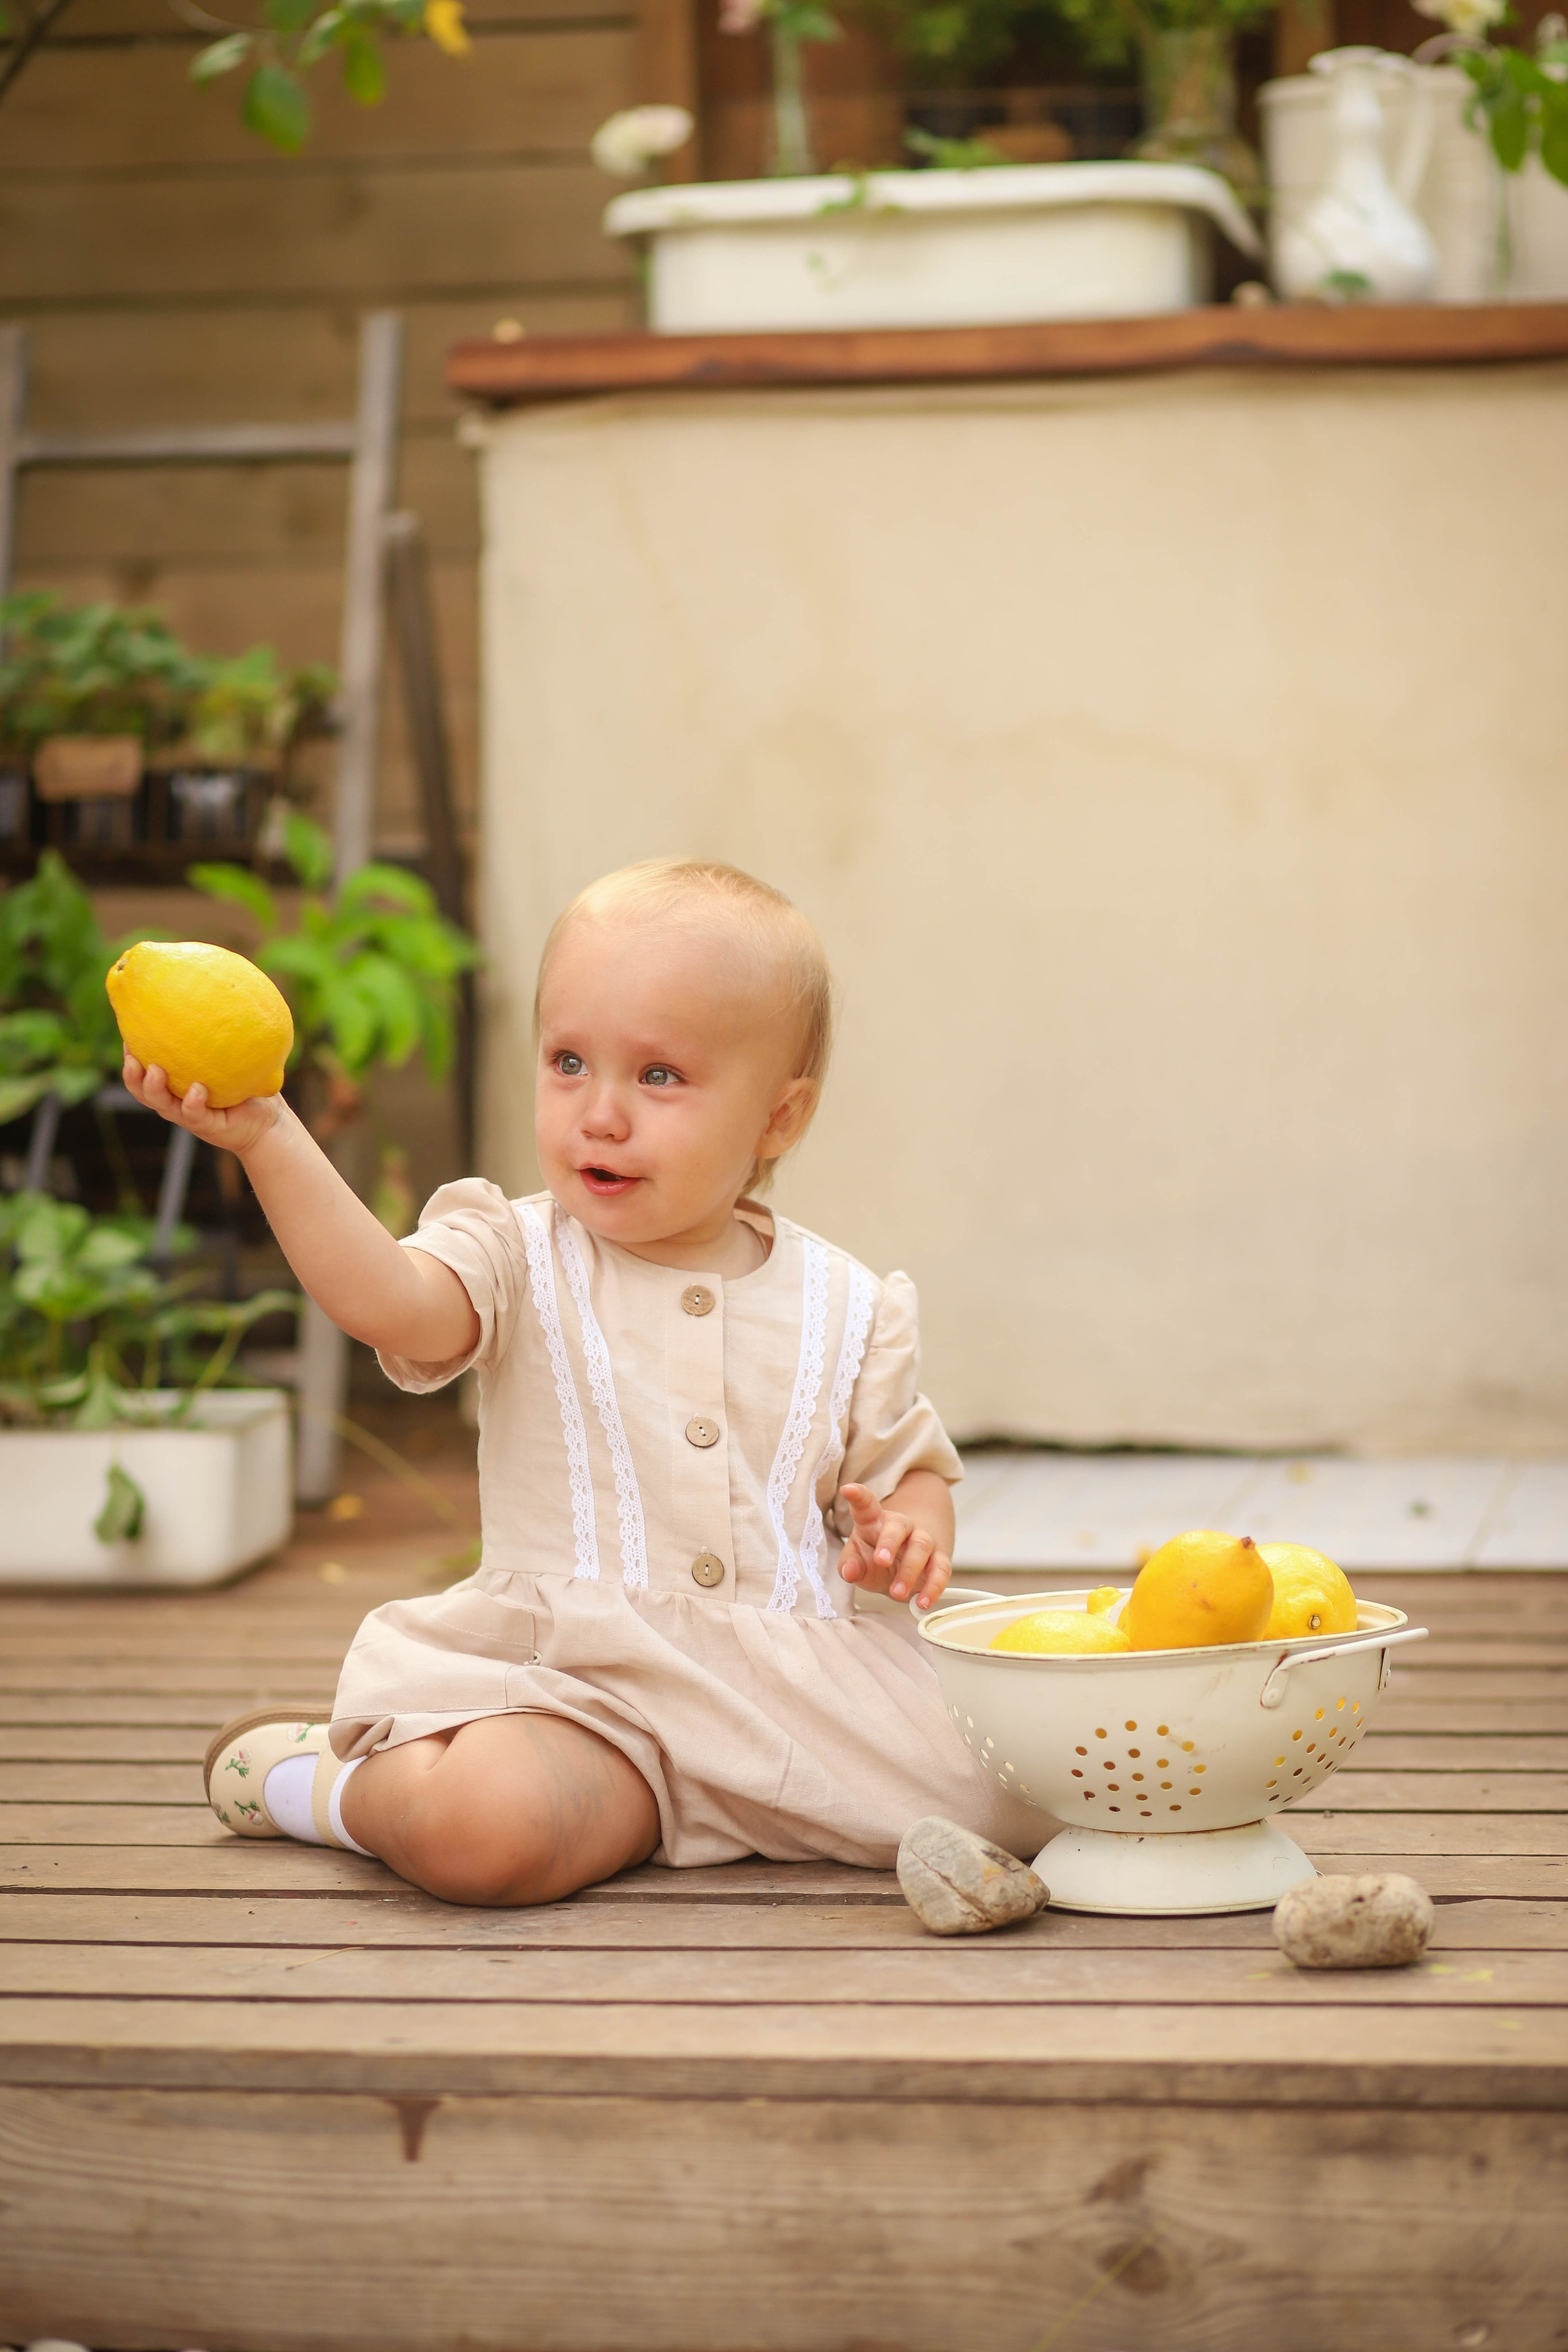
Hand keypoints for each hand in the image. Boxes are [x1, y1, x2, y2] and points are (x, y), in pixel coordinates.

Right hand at [122, 1051, 281, 1158]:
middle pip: (142, 1091)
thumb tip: (215, 991)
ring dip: (154, 1088)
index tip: (127, 1036)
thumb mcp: (229, 1057)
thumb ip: (217, 1035)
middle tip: (130, 1057)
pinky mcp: (208, 1126)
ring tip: (154, 1070)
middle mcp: (176, 1101)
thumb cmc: (246, 1084)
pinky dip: (193, 1102)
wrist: (269, 1121)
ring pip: (162, 1105)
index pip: (144, 1072)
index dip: (131, 1058)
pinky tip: (198, 1089)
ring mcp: (190, 1115)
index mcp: (175, 1085)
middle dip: (132, 1075)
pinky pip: (195, 1114)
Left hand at [837, 1481, 951, 1611]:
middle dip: (890, 1542)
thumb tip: (849, 1571)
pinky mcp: (938, 1560)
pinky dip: (934, 1586)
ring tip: (897, 1593)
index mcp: (875, 1521)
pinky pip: (941, 1569)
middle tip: (881, 1562)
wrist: (902, 1567)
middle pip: (899, 1525)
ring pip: (922, 1546)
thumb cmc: (874, 1559)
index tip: (847, 1490)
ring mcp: (922, 1541)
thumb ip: (850, 1566)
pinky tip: (923, 1602)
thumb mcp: (857, 1562)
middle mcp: (900, 1526)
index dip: (858, 1496)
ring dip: (910, 1571)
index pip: (866, 1505)